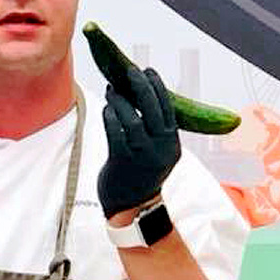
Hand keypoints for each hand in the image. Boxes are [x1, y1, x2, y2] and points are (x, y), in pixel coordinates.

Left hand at [98, 67, 180, 219]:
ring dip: (119, 100)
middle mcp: (161, 149)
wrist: (131, 207)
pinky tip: (107, 109)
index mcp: (172, 145)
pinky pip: (115, 132)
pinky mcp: (122, 161)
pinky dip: (110, 116)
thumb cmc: (141, 173)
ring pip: (130, 119)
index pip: (168, 109)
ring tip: (112, 90)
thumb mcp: (157, 152)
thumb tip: (141, 96)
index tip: (148, 71)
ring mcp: (142, 156)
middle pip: (153, 110)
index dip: (158, 88)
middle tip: (131, 71)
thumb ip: (154, 130)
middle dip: (141, 86)